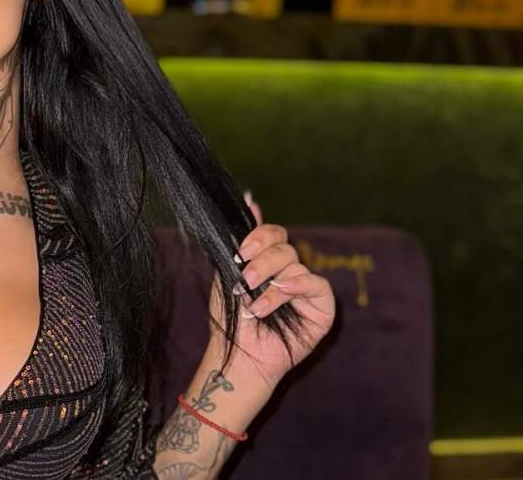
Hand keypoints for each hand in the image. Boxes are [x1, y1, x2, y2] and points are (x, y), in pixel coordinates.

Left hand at [206, 191, 335, 389]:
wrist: (238, 353)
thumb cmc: (232, 318)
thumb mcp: (229, 274)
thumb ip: (241, 241)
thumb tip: (250, 198)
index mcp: (268, 261)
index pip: (273, 233)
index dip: (260, 235)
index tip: (241, 250)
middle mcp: (289, 271)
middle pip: (284, 245)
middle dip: (262, 260)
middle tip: (246, 279)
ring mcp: (307, 288)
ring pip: (295, 263)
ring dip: (270, 282)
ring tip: (254, 303)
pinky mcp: (323, 307)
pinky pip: (315, 284)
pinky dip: (294, 288)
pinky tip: (276, 299)